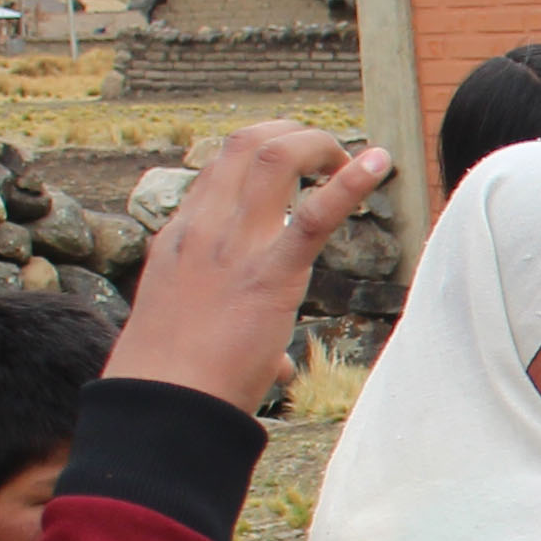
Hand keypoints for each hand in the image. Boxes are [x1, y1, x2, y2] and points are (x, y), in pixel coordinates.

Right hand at [104, 120, 395, 413]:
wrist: (162, 406)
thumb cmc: (175, 383)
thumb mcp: (189, 333)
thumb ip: (233, 335)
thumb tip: (275, 367)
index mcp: (180, 237)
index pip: (219, 168)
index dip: (261, 152)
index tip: (295, 162)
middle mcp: (203, 228)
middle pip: (244, 143)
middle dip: (292, 135)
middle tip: (328, 154)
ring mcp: (232, 246)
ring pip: (273, 156)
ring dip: (319, 145)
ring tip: (353, 159)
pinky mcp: (268, 275)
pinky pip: (312, 215)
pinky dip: (350, 183)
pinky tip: (378, 163)